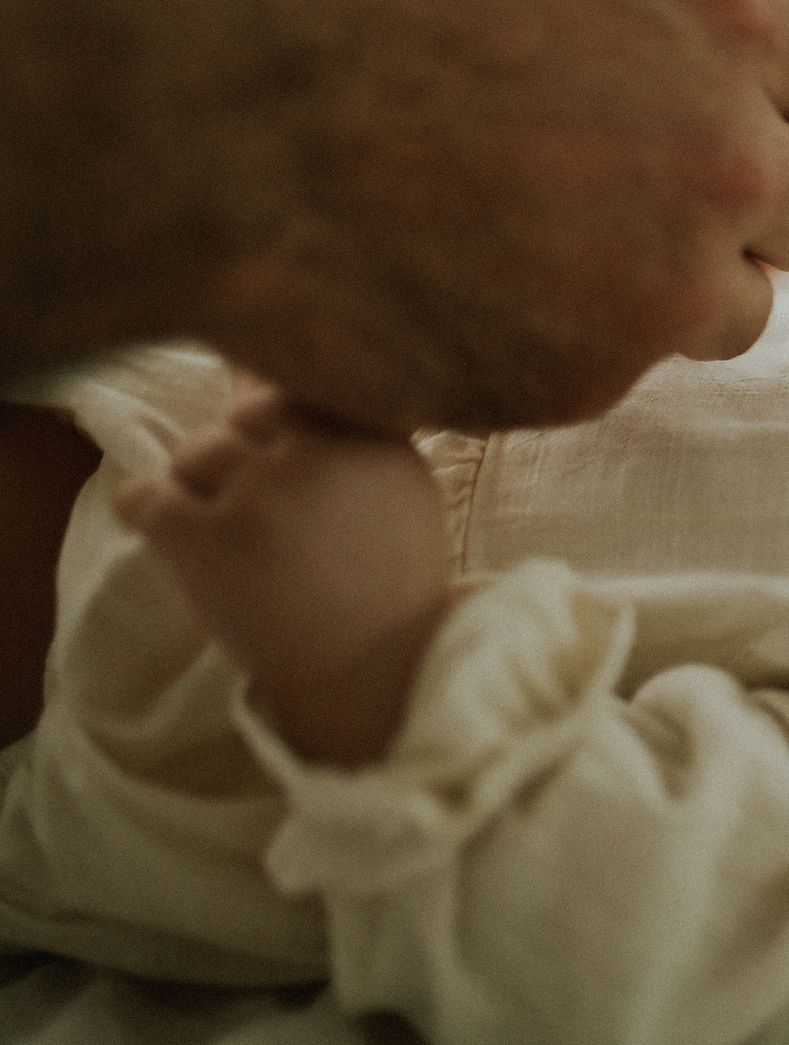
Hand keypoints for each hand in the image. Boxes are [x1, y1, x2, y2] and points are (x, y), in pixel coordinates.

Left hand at [115, 378, 453, 766]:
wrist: (371, 671)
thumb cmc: (382, 578)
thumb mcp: (392, 487)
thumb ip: (335, 427)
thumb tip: (252, 372)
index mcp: (373, 436)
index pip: (293, 389)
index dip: (281, 434)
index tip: (294, 480)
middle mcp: (320, 453)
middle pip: (239, 416)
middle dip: (240, 458)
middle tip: (265, 521)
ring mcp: (262, 493)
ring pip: (191, 452)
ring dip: (198, 492)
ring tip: (234, 544)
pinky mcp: (207, 538)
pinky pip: (140, 495)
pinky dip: (150, 519)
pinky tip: (186, 548)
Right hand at [207, 0, 788, 429]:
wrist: (206, 123)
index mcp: (730, 21)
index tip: (738, 107)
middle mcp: (729, 155)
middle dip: (749, 195)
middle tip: (625, 172)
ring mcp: (667, 281)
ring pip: (746, 300)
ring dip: (677, 278)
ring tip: (538, 224)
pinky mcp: (596, 377)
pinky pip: (639, 365)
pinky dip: (580, 336)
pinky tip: (482, 282)